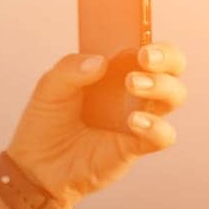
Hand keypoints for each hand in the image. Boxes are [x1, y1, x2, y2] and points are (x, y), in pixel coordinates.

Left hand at [5, 40, 187, 208]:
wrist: (35, 166)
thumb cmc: (45, 122)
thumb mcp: (49, 88)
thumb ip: (69, 69)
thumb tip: (100, 61)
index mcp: (115, 71)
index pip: (149, 50)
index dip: (155, 44)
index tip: (142, 42)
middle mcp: (133, 93)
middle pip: (172, 69)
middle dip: (168, 58)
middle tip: (145, 58)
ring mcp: (138, 119)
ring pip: (173, 97)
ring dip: (160, 86)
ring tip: (132, 84)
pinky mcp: (135, 147)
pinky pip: (162, 136)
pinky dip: (155, 127)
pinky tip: (133, 122)